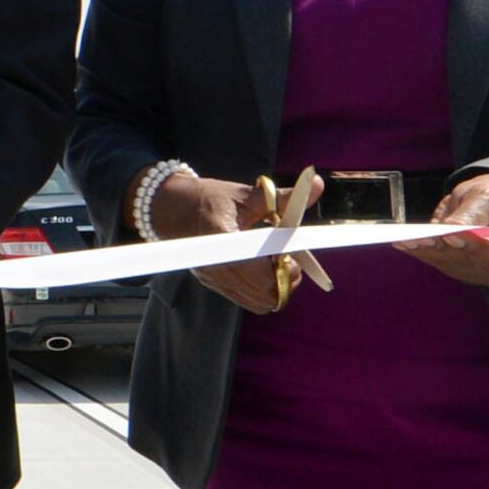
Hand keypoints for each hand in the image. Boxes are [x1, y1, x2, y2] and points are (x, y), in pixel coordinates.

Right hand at [152, 166, 317, 313]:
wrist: (171, 209)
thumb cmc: (210, 198)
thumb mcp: (247, 195)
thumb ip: (284, 197)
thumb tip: (317, 185)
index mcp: (222, 238)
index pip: (261, 272)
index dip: (284, 271)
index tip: (292, 256)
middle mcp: (215, 266)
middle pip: (265, 295)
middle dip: (284, 281)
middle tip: (288, 260)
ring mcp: (213, 279)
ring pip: (259, 303)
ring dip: (275, 287)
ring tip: (275, 263)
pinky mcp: (213, 284)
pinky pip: (247, 300)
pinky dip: (262, 290)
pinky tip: (261, 268)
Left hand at [405, 171, 488, 288]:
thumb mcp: (486, 198)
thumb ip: (471, 215)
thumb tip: (453, 228)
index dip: (473, 247)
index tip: (451, 236)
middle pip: (467, 261)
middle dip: (441, 248)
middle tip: (419, 237)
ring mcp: (477, 274)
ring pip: (447, 263)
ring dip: (425, 251)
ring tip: (405, 240)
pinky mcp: (457, 271)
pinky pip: (437, 261)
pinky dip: (420, 251)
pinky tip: (403, 243)